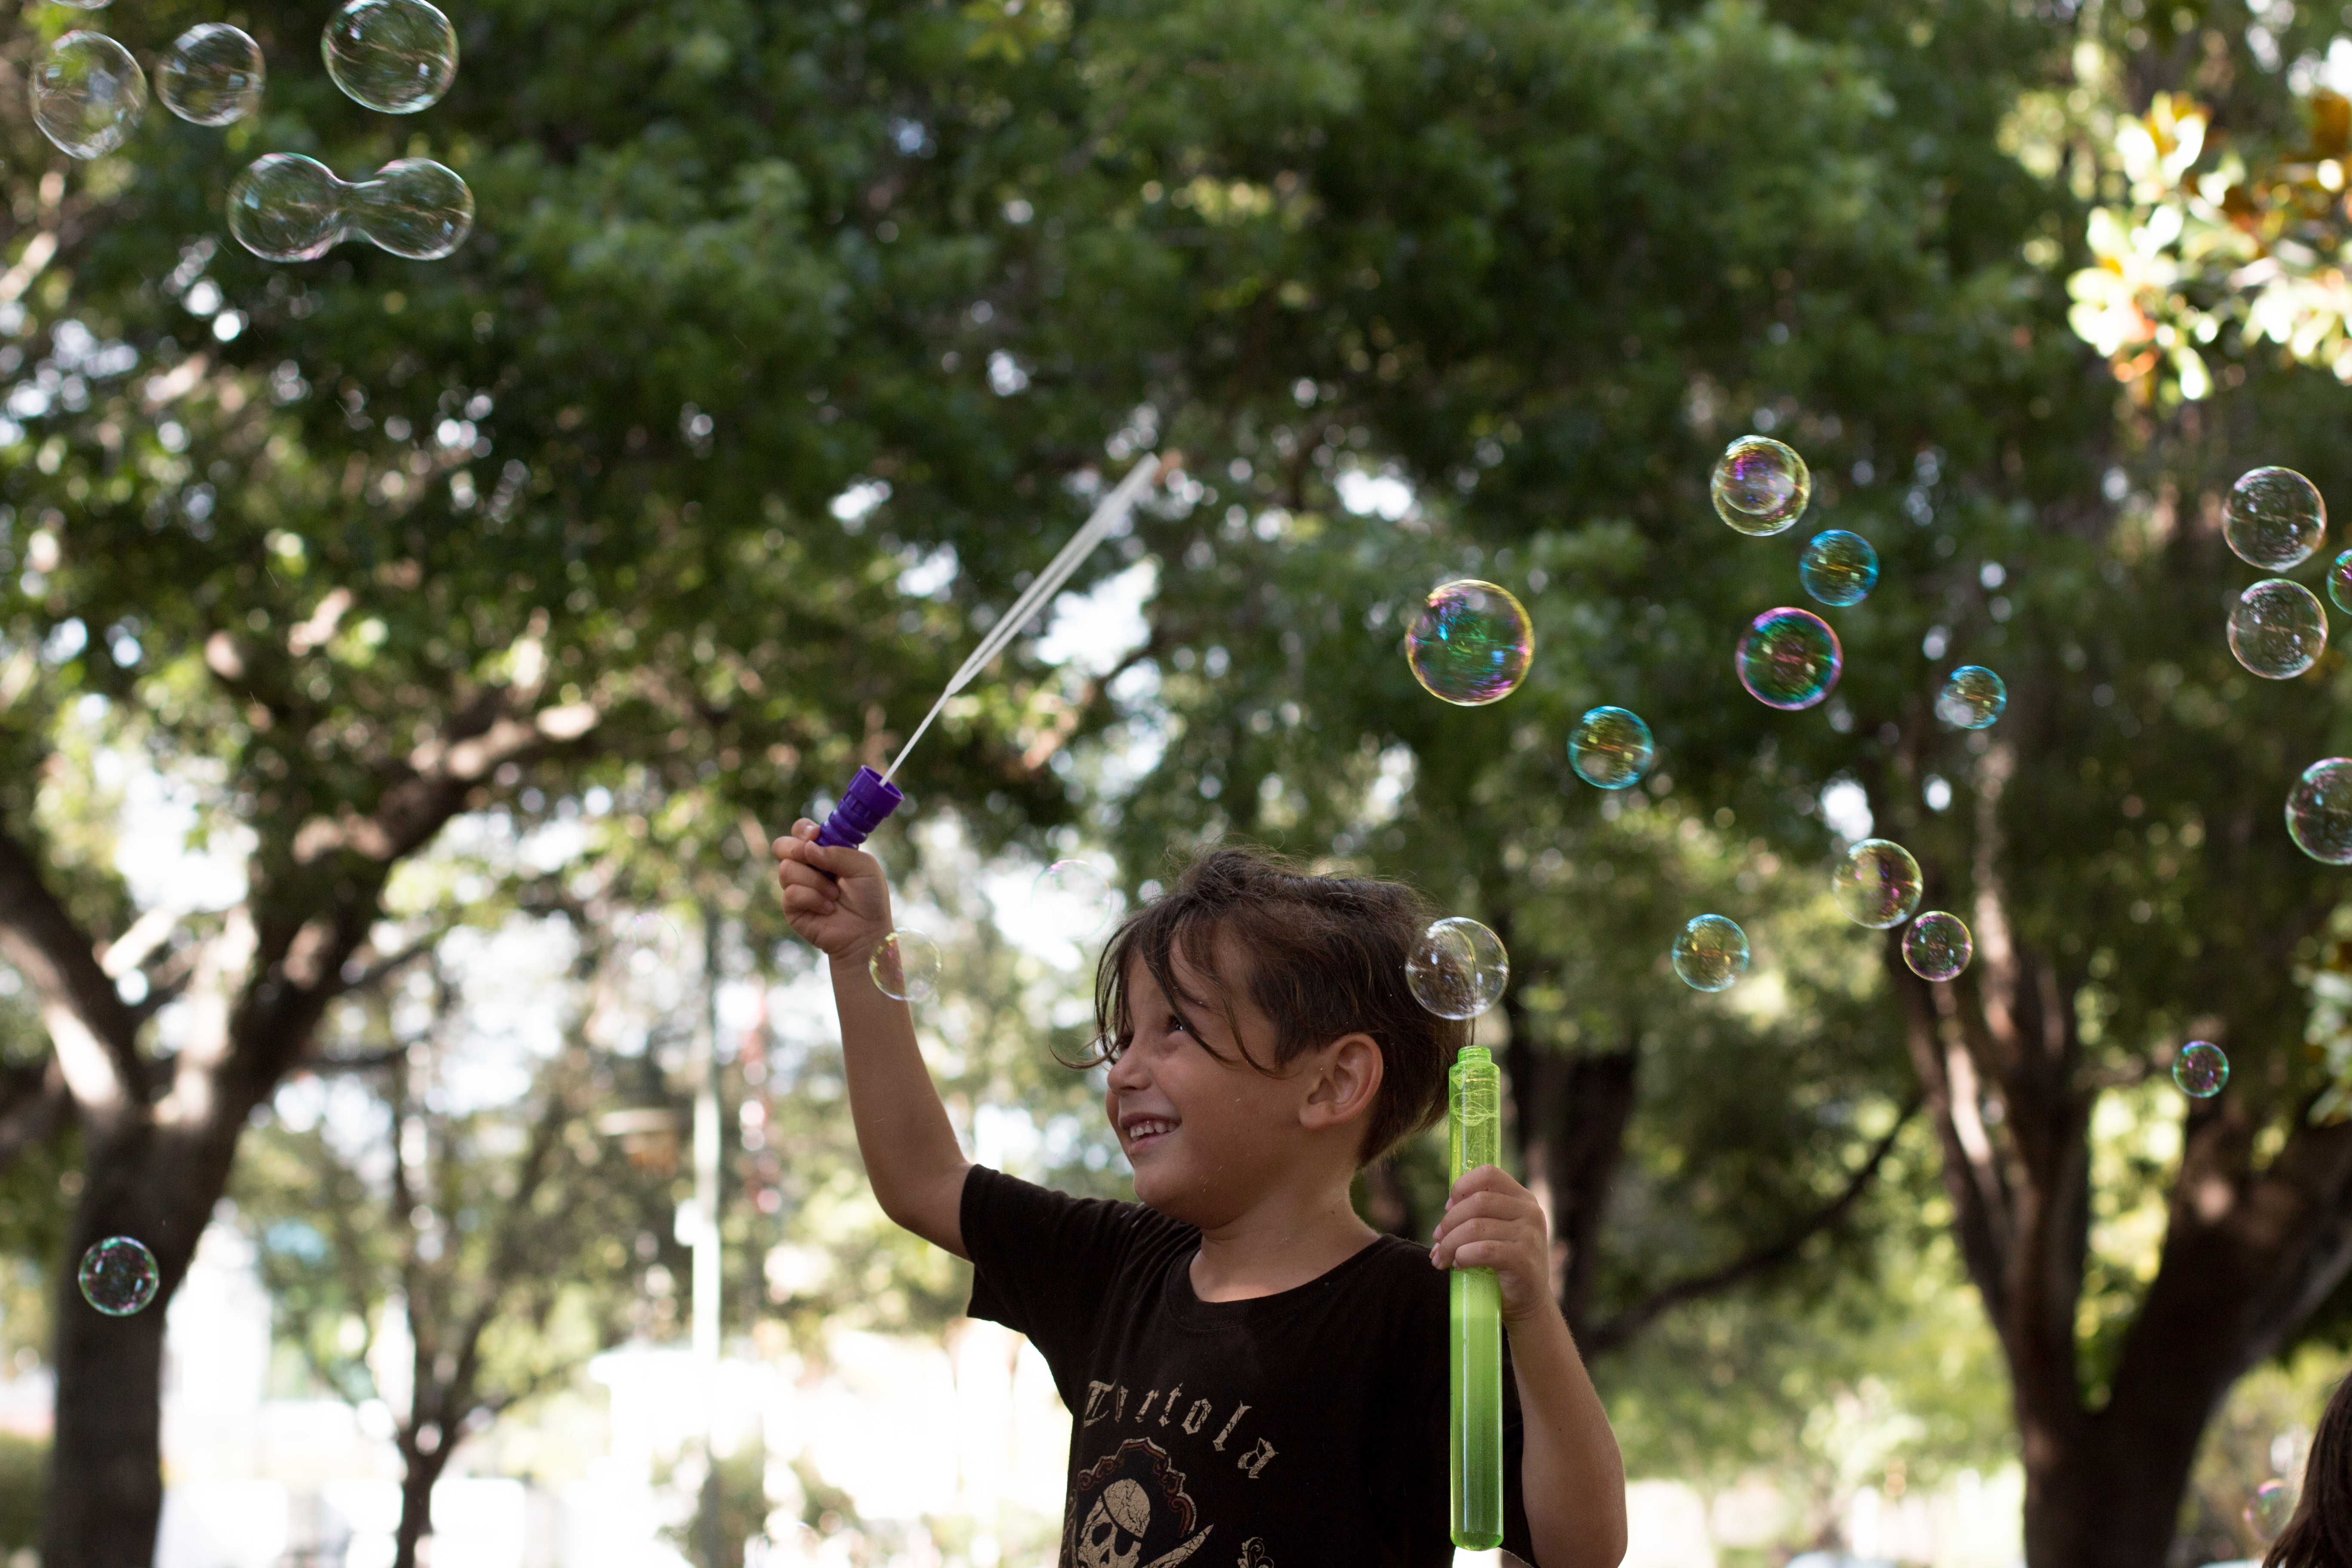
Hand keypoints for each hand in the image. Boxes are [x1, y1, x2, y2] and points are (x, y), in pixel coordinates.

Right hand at [772, 820, 894, 964]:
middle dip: (797, 849)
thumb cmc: (869, 898)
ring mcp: (797, 886)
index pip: (802, 831)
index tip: (815, 835)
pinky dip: (812, 899)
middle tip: (815, 860)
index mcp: (824, 852)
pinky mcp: (791, 907)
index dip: (804, 829)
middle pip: (782, 845)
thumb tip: (809, 849)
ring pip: (786, 869)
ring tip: (834, 895)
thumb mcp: (864, 867)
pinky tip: (827, 909)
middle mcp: (807, 867)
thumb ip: (839, 852)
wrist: (866, 932)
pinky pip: (791, 892)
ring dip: (815, 881)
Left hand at [1431, 1163, 1562, 1330]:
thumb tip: (1445, 1213)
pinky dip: (1462, 1256)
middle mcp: (1530, 1212)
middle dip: (1449, 1222)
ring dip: (1449, 1244)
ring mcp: (1530, 1236)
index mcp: (1523, 1198)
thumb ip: (1478, 1215)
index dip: (1462, 1186)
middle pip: (1477, 1202)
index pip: (1489, 1174)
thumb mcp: (1497, 1231)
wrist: (1527, 1303)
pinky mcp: (1524, 1260)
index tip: (1448, 1207)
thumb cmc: (1505, 1264)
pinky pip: (1482, 1250)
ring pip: (1475, 1227)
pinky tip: (1457, 1264)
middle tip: (1437, 1240)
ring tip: (1441, 1258)